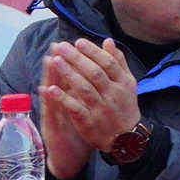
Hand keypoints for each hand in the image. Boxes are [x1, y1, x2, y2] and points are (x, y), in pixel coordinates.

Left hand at [37, 35, 141, 177]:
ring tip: (55, 61)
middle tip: (62, 47)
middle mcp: (113, 94)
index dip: (93, 52)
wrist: (128, 139)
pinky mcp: (89, 122)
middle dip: (77, 58)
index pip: (108, 63)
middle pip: (94, 73)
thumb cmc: (125, 106)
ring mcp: (101, 109)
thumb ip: (118, 62)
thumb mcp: (127, 83)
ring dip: (69, 74)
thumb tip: (108, 41)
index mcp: (122, 83)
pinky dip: (63, 98)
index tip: (78, 42)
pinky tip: (51, 89)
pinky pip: (75, 108)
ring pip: (84, 89)